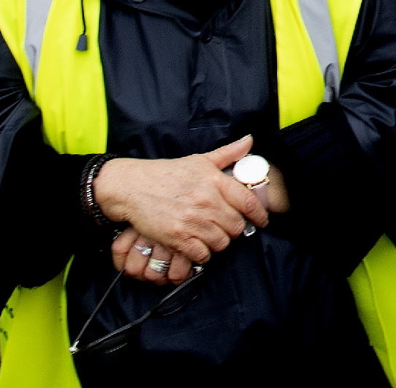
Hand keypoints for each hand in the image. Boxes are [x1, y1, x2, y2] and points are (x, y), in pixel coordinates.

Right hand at [95, 137, 272, 270]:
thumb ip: (227, 153)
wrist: (132, 187)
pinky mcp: (177, 237)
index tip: (262, 220)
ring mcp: (192, 221)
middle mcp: (206, 201)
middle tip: (226, 227)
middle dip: (235, 229)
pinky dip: (202, 253)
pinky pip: (202, 254)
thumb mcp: (198, 160)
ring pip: (221, 242)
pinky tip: (197, 245)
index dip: (260, 214)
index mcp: (214, 181)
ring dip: (219, 242)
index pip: (248, 202)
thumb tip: (250, 140)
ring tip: (211, 235)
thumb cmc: (166, 173)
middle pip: (237, 226)